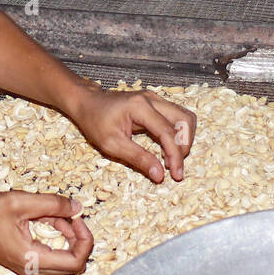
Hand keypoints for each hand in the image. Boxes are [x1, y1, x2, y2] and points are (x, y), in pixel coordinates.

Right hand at [0, 191, 91, 274]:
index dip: (85, 240)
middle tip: (72, 215)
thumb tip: (78, 207)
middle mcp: (32, 269)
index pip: (76, 262)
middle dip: (79, 239)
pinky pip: (51, 254)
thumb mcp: (21, 202)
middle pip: (73, 264)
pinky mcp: (25, 262)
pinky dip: (56, 237)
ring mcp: (28, 268)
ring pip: (63, 260)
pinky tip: (48, 218)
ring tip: (57, 213)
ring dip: (67, 237)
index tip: (78, 218)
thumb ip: (52, 204)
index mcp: (32, 259)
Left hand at [65, 85, 196, 182]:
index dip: (175, 155)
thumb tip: (159, 175)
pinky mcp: (156, 104)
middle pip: (185, 120)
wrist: (88, 103)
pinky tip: (166, 150)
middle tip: (174, 166)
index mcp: (140, 107)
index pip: (168, 132)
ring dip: (183, 140)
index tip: (176, 175)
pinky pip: (176, 118)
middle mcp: (152, 99)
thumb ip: (137, 158)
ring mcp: (156, 100)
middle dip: (184, 145)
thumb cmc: (95, 121)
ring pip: (184, 117)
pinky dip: (177, 135)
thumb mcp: (111, 144)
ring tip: (170, 159)